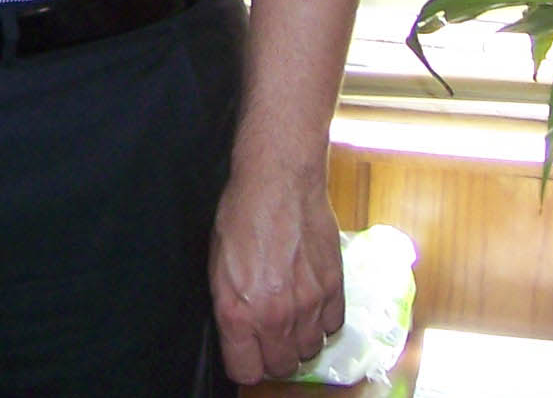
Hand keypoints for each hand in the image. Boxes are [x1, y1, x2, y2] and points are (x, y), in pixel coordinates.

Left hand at [209, 157, 345, 384]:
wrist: (279, 180)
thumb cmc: (241, 215)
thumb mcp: (217, 265)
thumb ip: (230, 308)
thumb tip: (240, 335)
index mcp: (238, 312)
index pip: (246, 372)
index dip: (244, 363)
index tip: (245, 351)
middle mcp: (275, 317)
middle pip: (282, 367)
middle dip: (273, 356)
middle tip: (268, 333)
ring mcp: (309, 305)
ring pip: (310, 352)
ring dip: (299, 339)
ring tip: (290, 314)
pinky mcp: (335, 288)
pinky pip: (333, 327)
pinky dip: (323, 321)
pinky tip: (310, 300)